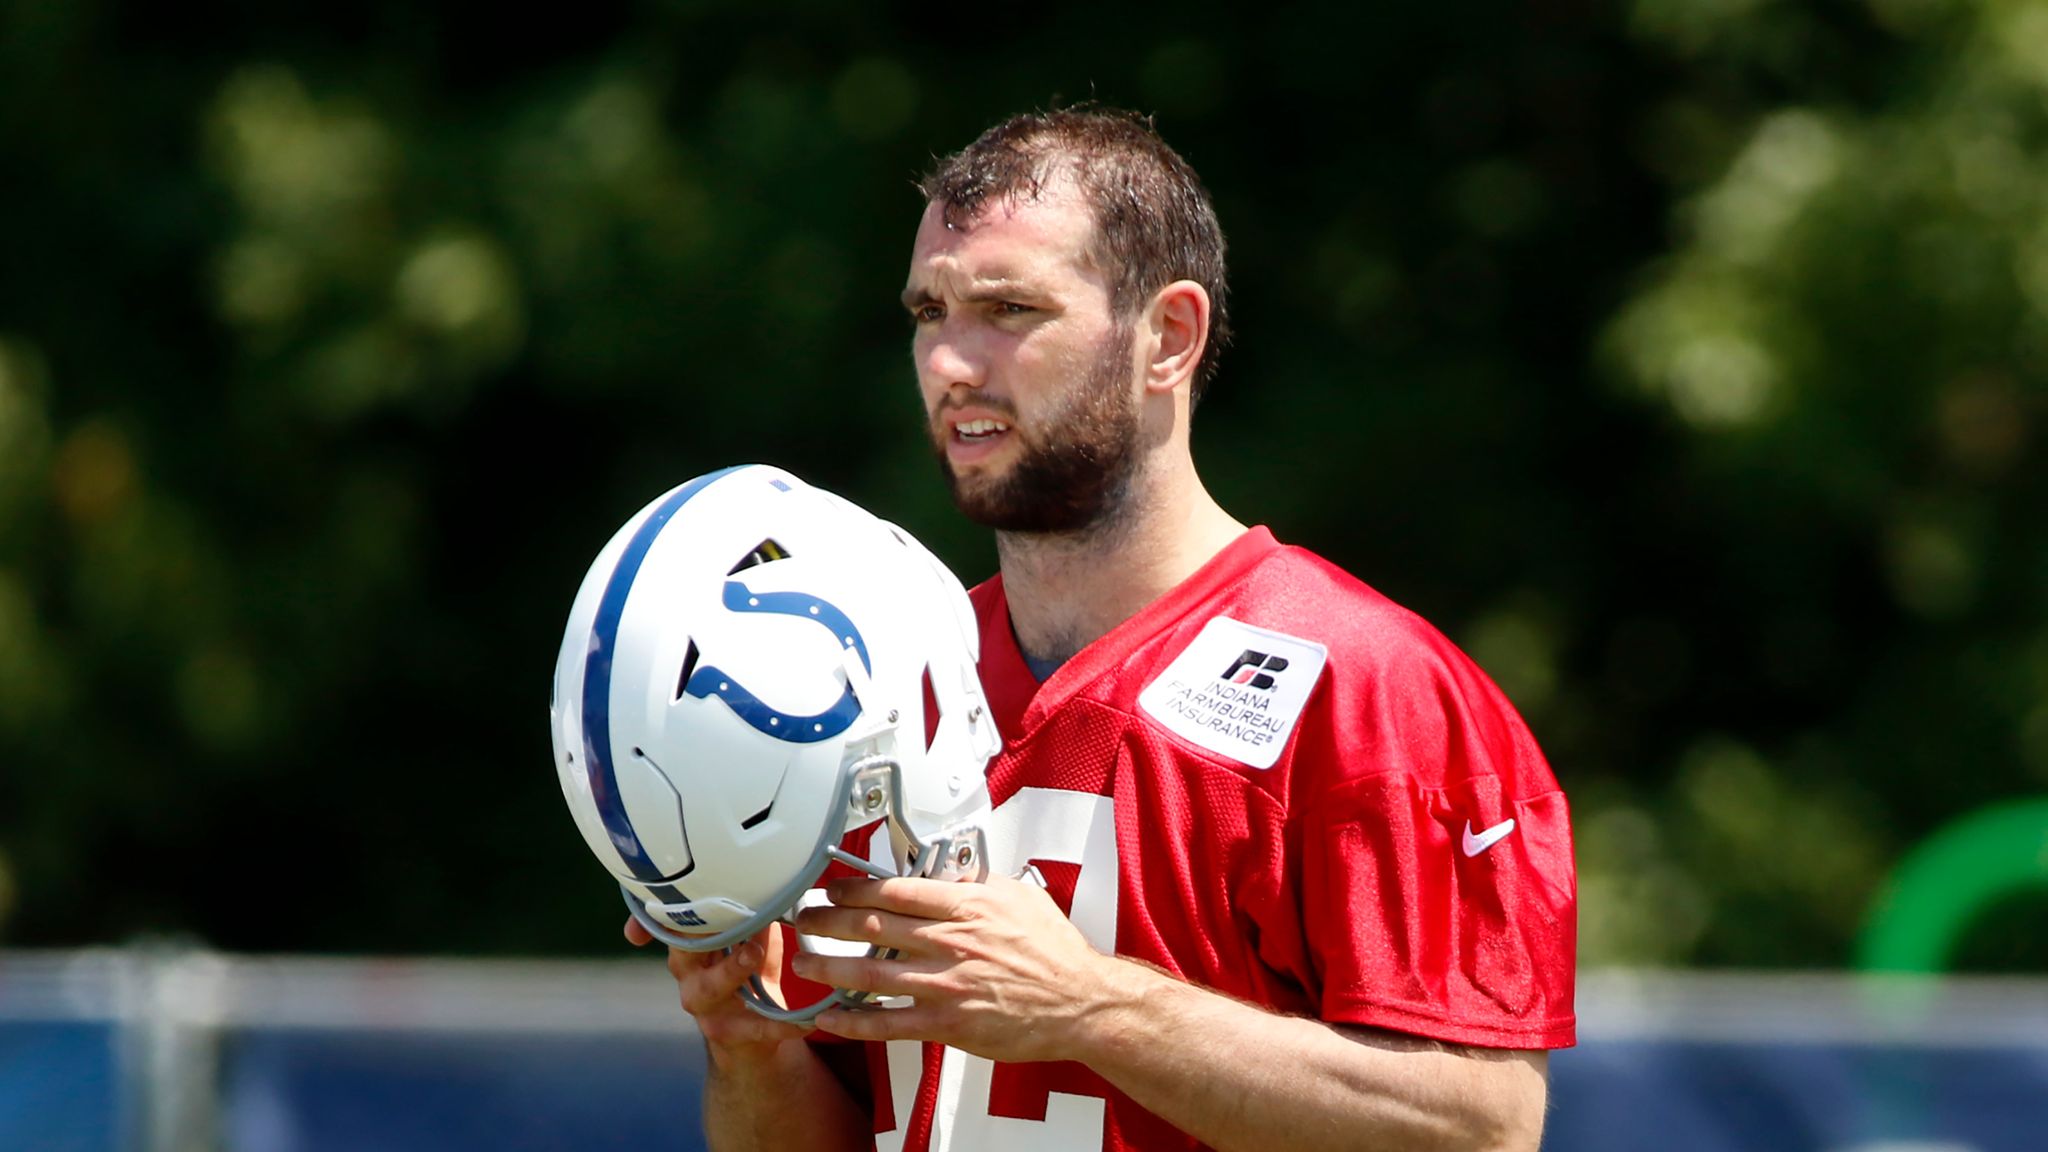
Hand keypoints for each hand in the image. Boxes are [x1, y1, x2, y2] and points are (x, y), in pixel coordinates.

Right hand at [623, 916, 811, 1056]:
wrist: (750, 1041)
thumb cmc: (749, 980)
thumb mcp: (753, 947)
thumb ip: (757, 923)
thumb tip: (771, 888)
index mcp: (691, 949)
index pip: (672, 926)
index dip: (658, 915)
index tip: (654, 901)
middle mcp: (688, 976)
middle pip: (684, 950)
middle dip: (704, 932)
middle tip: (724, 910)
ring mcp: (704, 1007)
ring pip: (710, 987)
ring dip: (731, 968)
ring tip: (755, 953)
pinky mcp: (725, 1034)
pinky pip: (754, 1028)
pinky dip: (780, 1025)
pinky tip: (803, 1022)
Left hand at [788, 873, 1126, 1062]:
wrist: (1081, 1002)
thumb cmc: (1054, 952)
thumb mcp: (1020, 897)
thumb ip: (978, 883)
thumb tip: (947, 869)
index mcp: (967, 906)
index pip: (895, 890)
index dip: (854, 888)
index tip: (831, 888)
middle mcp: (951, 941)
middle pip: (872, 928)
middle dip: (828, 922)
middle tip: (803, 919)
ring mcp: (948, 984)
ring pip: (872, 974)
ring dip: (829, 968)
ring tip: (803, 963)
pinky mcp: (949, 1023)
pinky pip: (890, 1023)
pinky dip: (855, 1021)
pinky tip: (830, 1018)